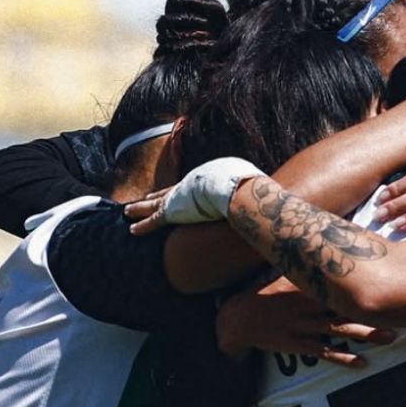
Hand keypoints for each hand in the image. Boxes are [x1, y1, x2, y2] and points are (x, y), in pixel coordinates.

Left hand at [126, 157, 264, 234]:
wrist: (238, 189)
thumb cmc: (251, 188)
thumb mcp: (255, 186)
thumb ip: (258, 194)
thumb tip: (278, 200)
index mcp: (207, 176)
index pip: (191, 185)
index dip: (182, 190)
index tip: (177, 192)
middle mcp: (190, 183)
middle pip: (169, 191)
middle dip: (156, 196)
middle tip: (145, 198)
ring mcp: (180, 196)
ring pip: (154, 204)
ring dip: (140, 208)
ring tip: (127, 211)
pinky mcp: (173, 211)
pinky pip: (153, 221)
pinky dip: (142, 225)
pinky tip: (131, 230)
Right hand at [216, 277, 396, 365]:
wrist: (237, 320)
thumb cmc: (266, 294)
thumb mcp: (285, 273)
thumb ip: (306, 261)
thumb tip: (326, 238)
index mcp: (308, 284)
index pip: (340, 280)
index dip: (364, 279)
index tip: (389, 277)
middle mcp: (309, 304)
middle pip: (346, 305)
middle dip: (373, 309)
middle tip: (400, 312)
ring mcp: (304, 325)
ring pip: (340, 329)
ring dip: (366, 334)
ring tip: (390, 337)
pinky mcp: (298, 344)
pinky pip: (324, 351)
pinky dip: (343, 357)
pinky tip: (361, 363)